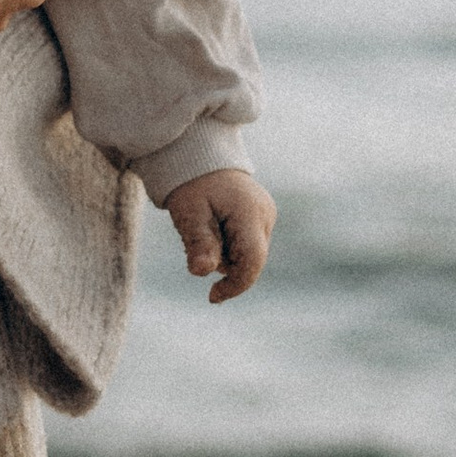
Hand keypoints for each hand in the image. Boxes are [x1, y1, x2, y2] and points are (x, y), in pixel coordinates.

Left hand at [164, 169, 276, 304]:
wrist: (200, 159)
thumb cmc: (192, 185)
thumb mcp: (188, 214)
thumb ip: (198, 242)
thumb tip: (201, 272)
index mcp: (249, 212)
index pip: (253, 260)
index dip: (236, 285)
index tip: (212, 297)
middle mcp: (265, 215)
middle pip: (251, 260)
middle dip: (224, 265)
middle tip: (196, 247)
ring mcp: (266, 216)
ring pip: (249, 255)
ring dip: (225, 255)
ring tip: (203, 230)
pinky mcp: (261, 218)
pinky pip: (247, 244)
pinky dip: (229, 246)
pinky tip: (213, 229)